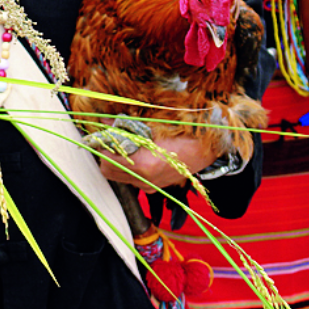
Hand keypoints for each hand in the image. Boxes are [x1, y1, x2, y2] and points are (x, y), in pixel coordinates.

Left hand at [99, 135, 216, 193]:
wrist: (206, 149)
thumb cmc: (181, 134)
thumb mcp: (150, 126)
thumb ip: (124, 126)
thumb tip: (104, 121)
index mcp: (143, 165)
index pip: (106, 161)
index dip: (102, 146)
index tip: (103, 135)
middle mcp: (144, 180)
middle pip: (108, 171)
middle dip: (106, 154)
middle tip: (112, 139)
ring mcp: (149, 186)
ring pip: (118, 176)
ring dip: (116, 161)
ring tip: (124, 146)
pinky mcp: (153, 187)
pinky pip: (131, 178)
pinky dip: (127, 167)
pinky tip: (136, 154)